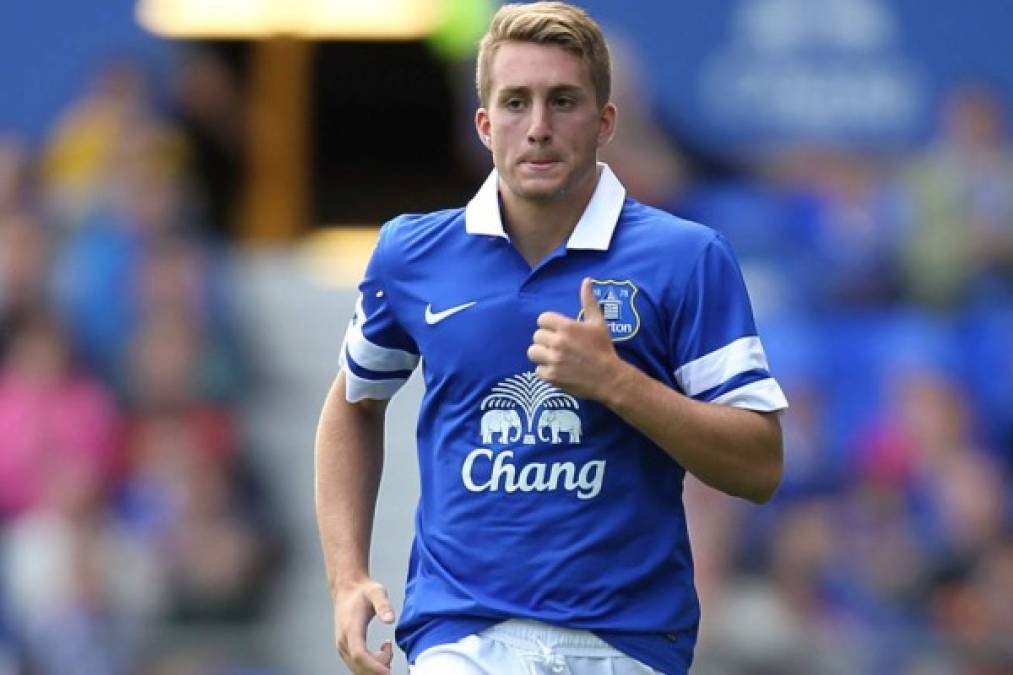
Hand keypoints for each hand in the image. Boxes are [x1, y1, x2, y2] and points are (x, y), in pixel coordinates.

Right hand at [333, 576, 394, 674]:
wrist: (346, 589)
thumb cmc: (361, 591)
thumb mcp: (376, 592)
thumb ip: (383, 604)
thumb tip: (390, 620)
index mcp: (350, 628)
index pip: (359, 654)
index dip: (374, 666)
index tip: (388, 671)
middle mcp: (343, 641)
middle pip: (359, 666)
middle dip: (378, 668)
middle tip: (391, 652)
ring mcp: (343, 647)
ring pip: (358, 669)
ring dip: (376, 667)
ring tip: (388, 649)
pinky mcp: (346, 649)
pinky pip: (357, 666)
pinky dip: (371, 665)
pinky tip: (382, 651)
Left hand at [527, 277, 623, 399]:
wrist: (608, 378)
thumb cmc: (603, 349)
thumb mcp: (597, 323)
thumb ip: (589, 301)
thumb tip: (586, 280)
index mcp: (567, 327)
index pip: (542, 319)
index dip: (549, 325)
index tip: (557, 331)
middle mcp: (558, 342)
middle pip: (537, 336)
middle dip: (546, 340)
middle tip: (558, 345)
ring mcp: (553, 360)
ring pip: (533, 352)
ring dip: (541, 354)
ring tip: (553, 357)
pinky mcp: (551, 376)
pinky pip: (537, 370)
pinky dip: (545, 371)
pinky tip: (557, 370)